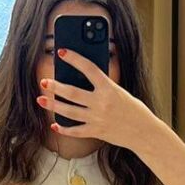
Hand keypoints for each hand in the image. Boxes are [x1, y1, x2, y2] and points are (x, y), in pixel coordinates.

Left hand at [38, 47, 156, 153]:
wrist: (144, 132)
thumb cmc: (134, 110)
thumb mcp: (120, 92)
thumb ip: (102, 87)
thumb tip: (81, 80)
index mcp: (109, 88)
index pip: (88, 68)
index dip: (74, 59)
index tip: (62, 52)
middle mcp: (101, 103)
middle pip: (72, 93)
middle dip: (55, 87)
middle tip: (44, 82)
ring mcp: (97, 118)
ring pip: (69, 111)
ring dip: (53, 106)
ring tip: (40, 100)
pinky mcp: (96, 132)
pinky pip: (75, 131)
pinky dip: (64, 129)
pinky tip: (54, 125)